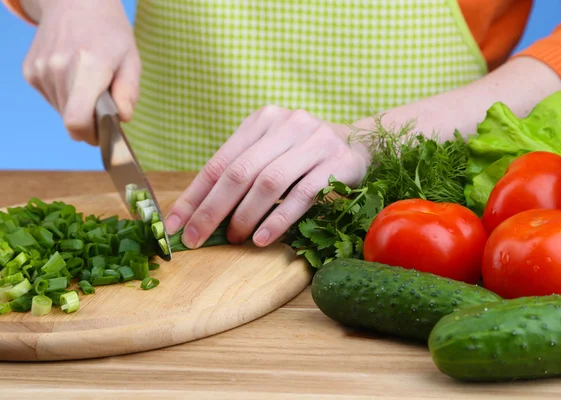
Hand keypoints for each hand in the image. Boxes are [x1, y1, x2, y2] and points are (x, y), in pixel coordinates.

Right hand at [21, 0, 139, 144]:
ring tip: (90, 83)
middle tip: (105, 104)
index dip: (90, 135)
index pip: (77, 120)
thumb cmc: (109, 32)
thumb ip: (129, 91)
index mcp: (88, 67)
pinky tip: (74, 75)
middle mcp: (58, 69)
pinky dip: (66, 96)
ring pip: (61, 111)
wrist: (75, 2)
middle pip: (71, 120)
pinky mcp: (30, 71)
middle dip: (90, 121)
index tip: (104, 132)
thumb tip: (123, 118)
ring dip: (78, 107)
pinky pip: (52, 98)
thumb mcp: (131, 59)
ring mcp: (40, 70)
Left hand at [165, 106, 370, 248]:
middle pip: (240, 172)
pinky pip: (302, 195)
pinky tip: (262, 237)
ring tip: (234, 238)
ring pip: (269, 182)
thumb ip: (241, 173)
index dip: (194, 196)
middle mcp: (287, 124)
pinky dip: (278, 219)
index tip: (175, 225)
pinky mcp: (338, 161)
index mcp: (262, 120)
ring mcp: (315, 140)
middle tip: (196, 238)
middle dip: (212, 210)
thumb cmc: (302, 154)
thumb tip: (201, 215)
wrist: (355, 142)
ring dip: (245, 215)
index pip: (219, 162)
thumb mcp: (270, 152)